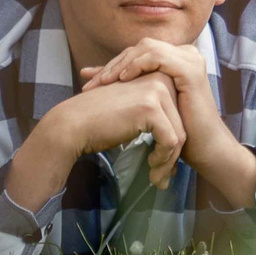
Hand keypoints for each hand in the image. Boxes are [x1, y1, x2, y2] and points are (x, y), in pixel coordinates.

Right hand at [8, 74, 190, 209]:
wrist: (72, 125)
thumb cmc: (100, 123)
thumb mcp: (133, 113)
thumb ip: (156, 117)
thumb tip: (179, 143)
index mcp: (157, 76)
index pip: (179, 113)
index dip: (174, 143)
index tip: (162, 164)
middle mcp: (160, 78)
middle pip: (182, 123)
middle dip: (174, 156)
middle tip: (162, 178)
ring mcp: (156, 91)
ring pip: (180, 134)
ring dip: (169, 161)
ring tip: (156, 178)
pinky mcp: (151, 108)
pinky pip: (171, 140)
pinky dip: (164, 158)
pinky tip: (151, 166)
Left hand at [81, 39, 223, 166]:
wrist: (205, 148)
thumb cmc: (178, 129)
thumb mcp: (148, 103)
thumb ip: (125, 85)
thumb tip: (88, 72)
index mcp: (176, 58)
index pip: (138, 53)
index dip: (113, 64)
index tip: (91, 82)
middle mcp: (185, 54)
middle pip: (140, 47)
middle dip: (114, 63)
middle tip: (92, 82)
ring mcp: (190, 59)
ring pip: (147, 48)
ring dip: (122, 63)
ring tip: (104, 81)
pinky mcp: (190, 69)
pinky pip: (157, 57)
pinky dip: (137, 65)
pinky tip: (123, 79)